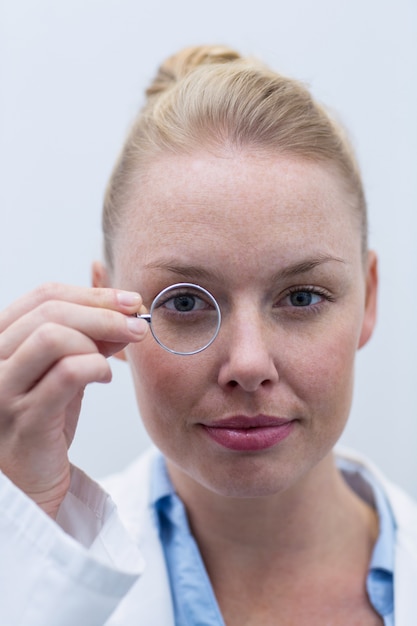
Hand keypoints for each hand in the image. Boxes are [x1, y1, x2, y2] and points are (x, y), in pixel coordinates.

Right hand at [0, 283, 147, 517]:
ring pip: (51, 337)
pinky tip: (105, 377)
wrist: (30, 481)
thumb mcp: (66, 369)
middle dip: (104, 312)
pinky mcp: (24, 420)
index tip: (130, 301)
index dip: (93, 293)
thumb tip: (128, 311)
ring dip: (97, 339)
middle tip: (138, 323)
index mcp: (0, 340)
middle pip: (50, 311)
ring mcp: (2, 390)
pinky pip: (65, 375)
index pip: (44, 295)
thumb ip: (91, 339)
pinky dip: (94, 367)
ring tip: (113, 358)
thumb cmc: (45, 419)